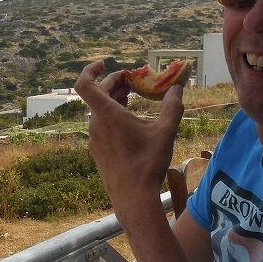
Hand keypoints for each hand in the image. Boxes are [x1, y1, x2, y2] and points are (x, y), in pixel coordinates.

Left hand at [73, 61, 183, 216]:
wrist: (133, 198)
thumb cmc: (148, 164)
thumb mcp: (165, 132)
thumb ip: (173, 106)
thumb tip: (177, 88)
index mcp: (107, 115)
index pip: (85, 84)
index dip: (90, 69)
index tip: (105, 63)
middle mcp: (95, 124)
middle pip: (99, 94)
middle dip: (116, 83)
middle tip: (134, 81)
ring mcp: (94, 139)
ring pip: (100, 110)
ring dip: (115, 99)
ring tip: (132, 97)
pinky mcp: (97, 151)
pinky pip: (101, 125)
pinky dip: (112, 116)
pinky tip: (129, 123)